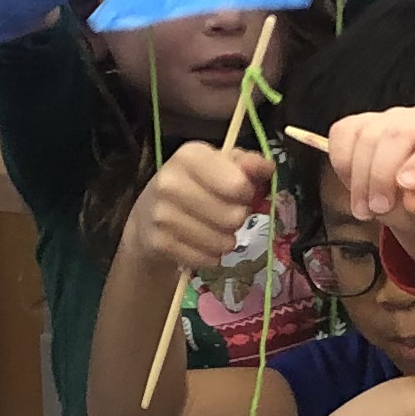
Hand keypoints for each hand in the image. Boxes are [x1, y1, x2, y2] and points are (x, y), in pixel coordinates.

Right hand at [124, 141, 271, 275]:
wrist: (147, 216)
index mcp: (189, 156)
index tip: (240, 192)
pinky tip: (200, 244)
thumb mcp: (219, 166)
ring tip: (213, 230)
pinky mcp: (159, 243)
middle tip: (225, 213)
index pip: (238, 184)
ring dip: (226, 240)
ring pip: (223, 242)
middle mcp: (170, 182)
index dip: (247, 193)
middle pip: (234, 216)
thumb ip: (246, 164)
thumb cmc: (193, 186)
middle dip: (237, 218)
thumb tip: (267, 168)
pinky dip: (211, 256)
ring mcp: (162, 214)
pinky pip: (207, 260)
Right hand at [322, 103, 414, 230]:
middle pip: (397, 135)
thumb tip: (413, 202)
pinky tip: (354, 186)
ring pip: (367, 136)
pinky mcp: (362, 122)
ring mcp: (391, 116)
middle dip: (382, 175)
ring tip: (365, 211)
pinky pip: (343, 134)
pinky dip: (342, 163)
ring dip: (360, 179)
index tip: (406, 186)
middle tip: (378, 209)